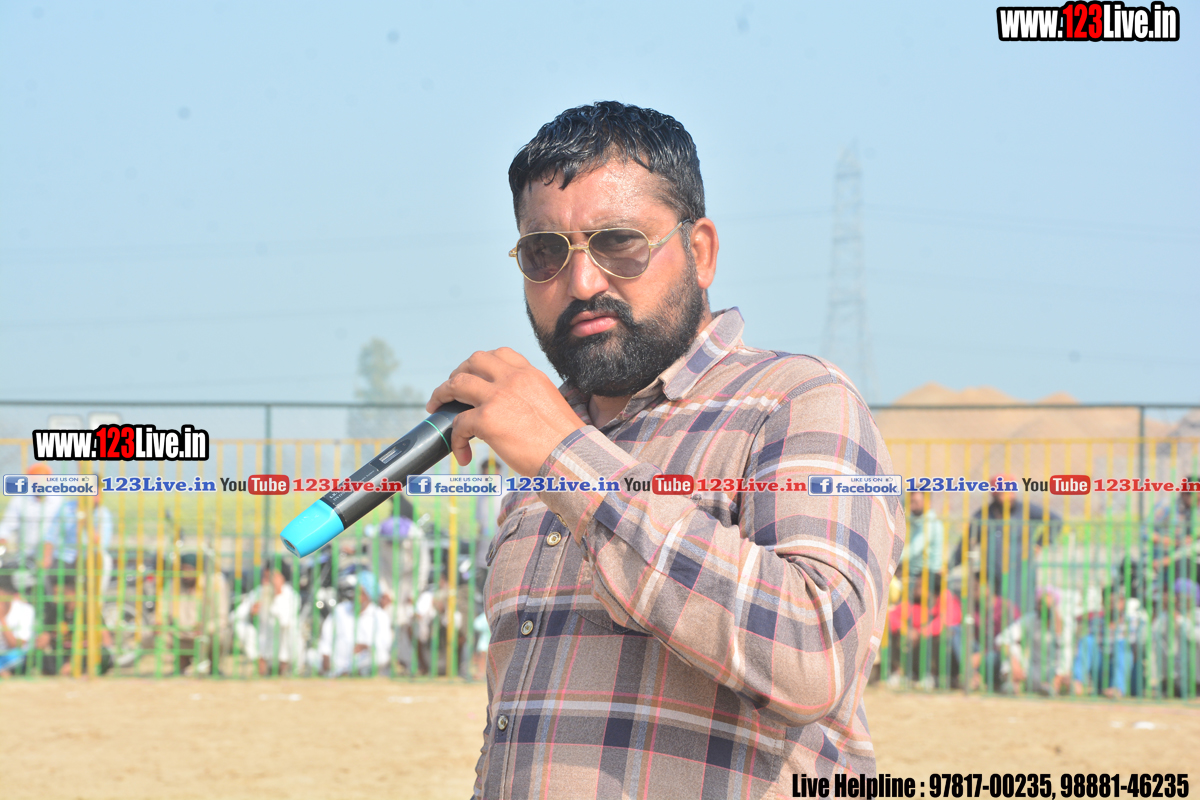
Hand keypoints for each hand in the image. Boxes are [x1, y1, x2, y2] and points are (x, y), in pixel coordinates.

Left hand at [427, 348, 586, 475]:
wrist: (571, 457)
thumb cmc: (565, 441)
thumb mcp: (550, 404)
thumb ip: (529, 397)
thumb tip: (509, 411)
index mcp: (530, 374)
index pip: (500, 354)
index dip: (481, 364)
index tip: (474, 376)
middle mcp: (513, 379)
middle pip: (473, 361)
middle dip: (457, 373)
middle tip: (451, 391)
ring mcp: (498, 396)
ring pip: (456, 384)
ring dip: (442, 395)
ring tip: (437, 408)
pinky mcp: (487, 419)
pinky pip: (458, 423)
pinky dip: (455, 439)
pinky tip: (462, 453)